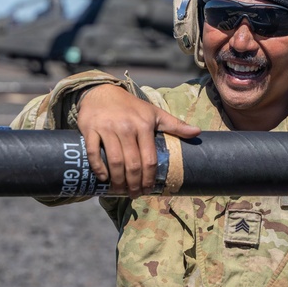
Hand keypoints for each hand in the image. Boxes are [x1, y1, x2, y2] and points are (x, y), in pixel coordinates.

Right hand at [76, 84, 199, 197]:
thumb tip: (197, 133)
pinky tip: (103, 178)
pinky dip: (98, 167)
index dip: (149, 178)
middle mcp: (126, 128)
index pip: (149, 159)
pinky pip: (93, 152)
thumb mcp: (154, 113)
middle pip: (132, 164)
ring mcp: (107, 128)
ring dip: (118, 181)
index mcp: (144, 126)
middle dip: (134, 184)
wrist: (102, 92)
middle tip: (134, 194)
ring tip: (120, 191)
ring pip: (115, 161)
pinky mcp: (90, 129)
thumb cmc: (131, 107)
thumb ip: (175, 125)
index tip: (148, 190)